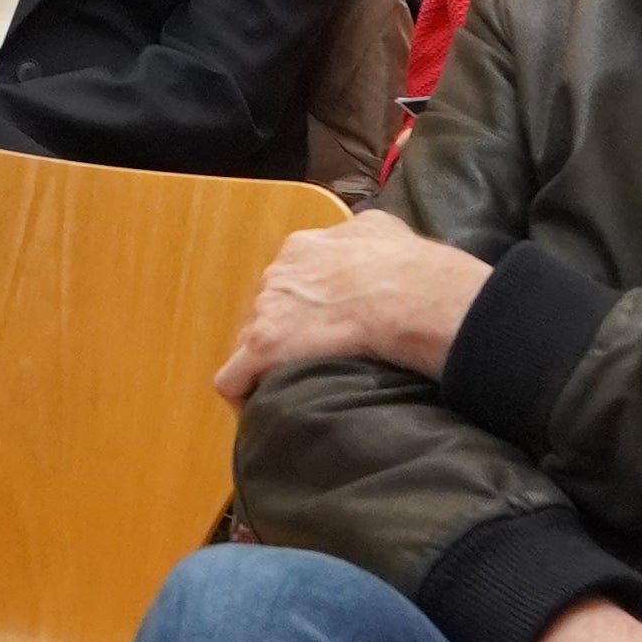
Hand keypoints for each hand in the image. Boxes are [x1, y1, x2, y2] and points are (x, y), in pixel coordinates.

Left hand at [216, 206, 494, 398]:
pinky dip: (244, 395)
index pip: (289, 281)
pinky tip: (264, 410)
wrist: (405, 296)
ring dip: (269, 364)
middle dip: (286, 334)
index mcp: (303, 248)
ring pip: (250, 343)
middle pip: (267, 311)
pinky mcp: (263, 347)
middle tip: (314, 358)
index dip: (303, 308)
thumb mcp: (384, 231)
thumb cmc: (407, 269)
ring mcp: (266, 310)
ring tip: (297, 386)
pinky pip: (233, 379)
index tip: (322, 327)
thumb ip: (365, 236)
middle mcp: (278, 275)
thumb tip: (373, 243)